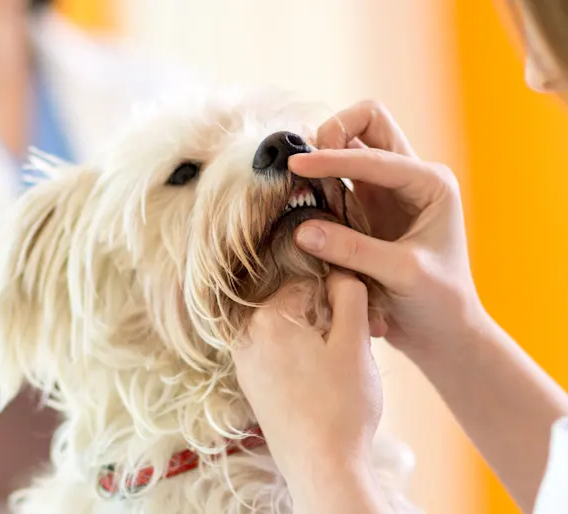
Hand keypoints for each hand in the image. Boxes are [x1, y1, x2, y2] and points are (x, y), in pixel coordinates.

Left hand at [233, 271, 387, 511]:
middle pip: (296, 305)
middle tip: (356, 344)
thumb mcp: (355, 343)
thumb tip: (339, 272)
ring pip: (287, 328)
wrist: (320, 468)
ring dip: (315, 337)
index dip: (341, 298)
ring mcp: (245, 360)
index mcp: (269, 316)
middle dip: (327, 318)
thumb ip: (349, 295)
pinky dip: (299, 355)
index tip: (360, 322)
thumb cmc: (342, 406)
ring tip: (339, 365)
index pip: (311, 282)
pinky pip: (276, 351)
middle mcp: (247, 334)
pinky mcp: (250, 382)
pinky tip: (319, 378)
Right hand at [289, 101, 489, 353]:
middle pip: (368, 122)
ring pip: (351, 144)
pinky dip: (319, 179)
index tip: (297, 166)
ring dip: (324, 154)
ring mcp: (386, 190)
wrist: (443, 330)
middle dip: (334, 131)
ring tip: (298, 179)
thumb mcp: (401, 274)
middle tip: (305, 164)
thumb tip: (301, 229)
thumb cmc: (438, 301)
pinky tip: (303, 197)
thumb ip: (353, 250)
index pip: (374, 155)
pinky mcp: (367, 208)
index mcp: (430, 183)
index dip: (333, 158)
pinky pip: (339, 177)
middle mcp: (410, 177)